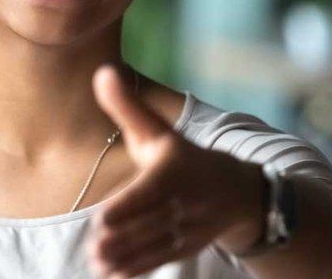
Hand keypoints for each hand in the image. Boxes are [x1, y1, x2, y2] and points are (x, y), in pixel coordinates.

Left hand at [84, 64, 260, 277]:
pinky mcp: (187, 247)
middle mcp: (185, 201)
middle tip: (94, 250)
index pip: (150, 192)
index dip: (128, 207)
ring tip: (98, 264)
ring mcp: (188, 227)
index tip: (102, 219)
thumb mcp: (159, 131)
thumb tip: (103, 72)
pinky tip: (114, 275)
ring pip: (155, 246)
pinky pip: (162, 259)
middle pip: (150, 223)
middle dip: (123, 238)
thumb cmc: (182, 157)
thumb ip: (127, 107)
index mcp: (175, 171)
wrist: (236, 190)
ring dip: (127, 257)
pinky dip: (139, 269)